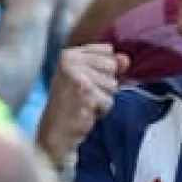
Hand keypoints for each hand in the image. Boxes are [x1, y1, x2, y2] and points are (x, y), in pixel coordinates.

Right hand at [37, 43, 129, 164]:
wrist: (55, 131)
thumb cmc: (71, 103)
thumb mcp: (88, 78)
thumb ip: (108, 65)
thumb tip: (126, 59)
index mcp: (70, 54)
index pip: (107, 50)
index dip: (104, 68)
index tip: (86, 79)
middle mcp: (71, 62)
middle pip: (112, 66)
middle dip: (105, 84)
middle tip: (85, 94)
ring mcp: (77, 77)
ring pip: (112, 84)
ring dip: (103, 98)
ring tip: (85, 103)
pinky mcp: (84, 95)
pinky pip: (108, 101)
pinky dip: (101, 110)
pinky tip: (86, 112)